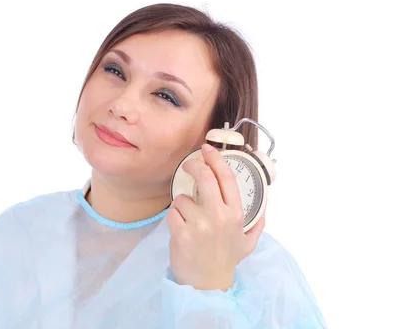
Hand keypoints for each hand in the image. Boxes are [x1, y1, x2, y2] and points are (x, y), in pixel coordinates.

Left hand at [166, 143, 264, 290]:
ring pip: (182, 198)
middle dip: (194, 166)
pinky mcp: (181, 233)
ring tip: (188, 221)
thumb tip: (262, 208)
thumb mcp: (247, 242)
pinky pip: (172, 213)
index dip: (215, 159)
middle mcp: (219, 216)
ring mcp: (199, 224)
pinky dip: (173, 218)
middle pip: (204, 177)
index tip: (206, 149)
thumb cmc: (225, 260)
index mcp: (236, 214)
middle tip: (188, 166)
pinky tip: (180, 229)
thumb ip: (255, 224)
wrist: (206, 284)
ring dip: (182, 205)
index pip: (226, 178)